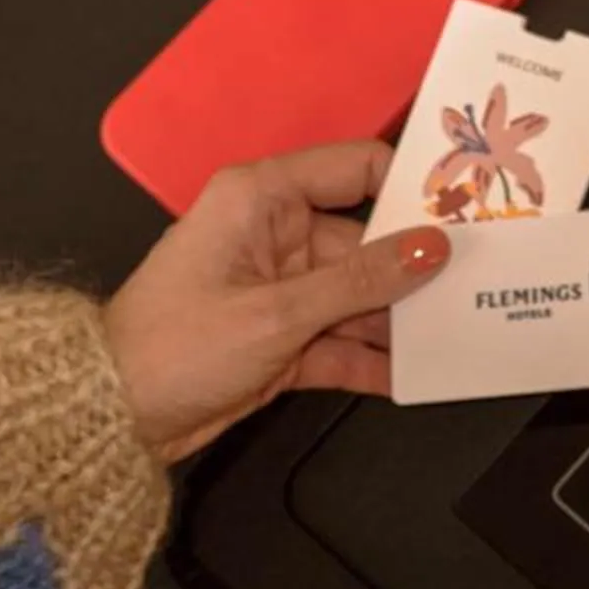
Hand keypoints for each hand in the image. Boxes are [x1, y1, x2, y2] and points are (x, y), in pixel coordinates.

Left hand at [103, 142, 451, 461]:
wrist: (109, 420)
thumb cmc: (167, 348)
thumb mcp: (277, 312)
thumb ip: (362, 281)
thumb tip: (431, 249)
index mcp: (261, 199)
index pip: (356, 168)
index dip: (411, 185)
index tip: (465, 206)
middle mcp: (273, 234)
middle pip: (368, 239)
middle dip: (417, 267)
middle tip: (479, 280)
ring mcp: (279, 288)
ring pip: (361, 295)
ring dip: (401, 319)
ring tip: (460, 331)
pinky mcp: (281, 337)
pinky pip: (342, 340)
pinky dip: (373, 359)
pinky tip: (413, 374)